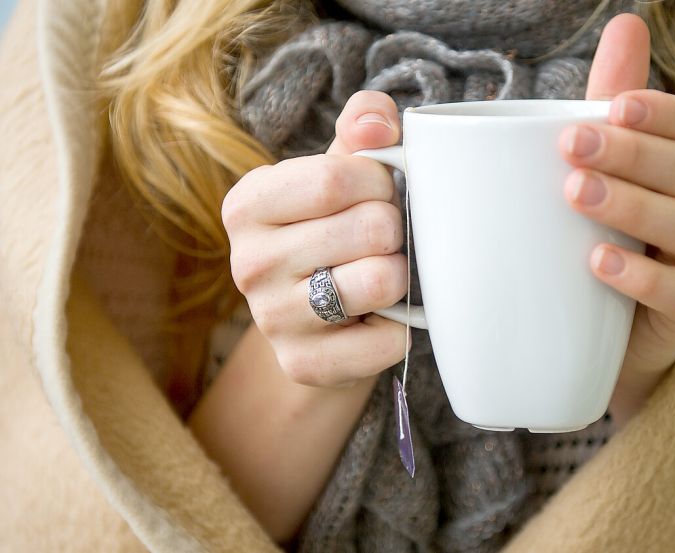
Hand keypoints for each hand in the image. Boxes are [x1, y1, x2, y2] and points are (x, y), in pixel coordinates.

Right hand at [222, 90, 410, 387]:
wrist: (318, 323)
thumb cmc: (335, 230)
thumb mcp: (340, 171)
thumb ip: (362, 128)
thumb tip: (380, 123)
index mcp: (248, 203)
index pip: (339, 177)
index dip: (382, 182)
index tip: (382, 192)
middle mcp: (247, 263)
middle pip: (369, 228)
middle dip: (395, 230)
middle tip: (384, 240)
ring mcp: (271, 319)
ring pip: (381, 282)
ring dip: (401, 276)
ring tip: (382, 274)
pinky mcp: (302, 365)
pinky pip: (387, 340)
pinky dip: (400, 328)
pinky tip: (379, 319)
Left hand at [566, 15, 674, 425]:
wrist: (601, 336)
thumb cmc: (604, 238)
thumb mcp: (603, 170)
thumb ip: (612, 105)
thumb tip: (627, 22)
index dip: (659, 113)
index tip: (612, 106)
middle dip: (631, 153)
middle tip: (572, 146)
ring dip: (632, 206)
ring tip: (577, 195)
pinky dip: (641, 277)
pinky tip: (598, 264)